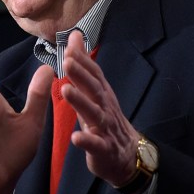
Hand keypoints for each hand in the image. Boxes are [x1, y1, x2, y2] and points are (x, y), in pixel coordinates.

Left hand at [61, 30, 139, 186]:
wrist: (128, 156)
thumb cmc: (106, 120)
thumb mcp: (95, 92)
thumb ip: (83, 66)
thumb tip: (74, 37)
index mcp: (102, 94)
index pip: (94, 74)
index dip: (83, 60)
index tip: (69, 47)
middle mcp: (105, 107)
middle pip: (94, 89)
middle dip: (81, 75)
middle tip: (67, 61)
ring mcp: (106, 129)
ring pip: (94, 114)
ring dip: (81, 102)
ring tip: (66, 90)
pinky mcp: (104, 149)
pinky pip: (96, 145)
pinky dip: (87, 141)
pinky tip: (76, 138)